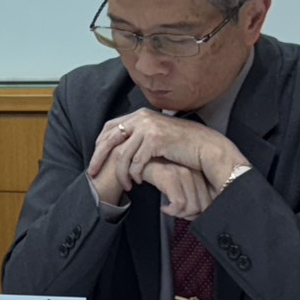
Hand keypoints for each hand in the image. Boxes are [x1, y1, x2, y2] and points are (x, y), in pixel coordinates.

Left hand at [88, 108, 245, 199]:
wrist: (206, 147)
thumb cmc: (183, 144)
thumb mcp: (157, 133)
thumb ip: (140, 135)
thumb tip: (122, 145)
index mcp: (139, 115)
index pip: (110, 127)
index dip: (100, 144)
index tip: (96, 158)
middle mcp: (141, 118)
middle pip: (109, 139)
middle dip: (98, 158)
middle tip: (92, 174)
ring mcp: (148, 128)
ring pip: (122, 154)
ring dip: (120, 172)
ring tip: (124, 184)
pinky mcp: (155, 141)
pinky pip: (136, 162)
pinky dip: (134, 174)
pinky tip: (137, 182)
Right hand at [142, 158, 215, 218]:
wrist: (132, 161)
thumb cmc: (154, 172)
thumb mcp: (177, 181)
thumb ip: (190, 193)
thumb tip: (199, 214)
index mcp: (200, 171)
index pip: (211, 201)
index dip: (198, 213)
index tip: (184, 213)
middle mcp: (195, 170)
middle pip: (204, 206)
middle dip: (189, 215)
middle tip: (176, 213)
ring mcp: (183, 172)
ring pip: (192, 207)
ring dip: (179, 214)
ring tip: (169, 210)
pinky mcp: (170, 176)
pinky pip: (178, 204)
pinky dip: (171, 211)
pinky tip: (164, 208)